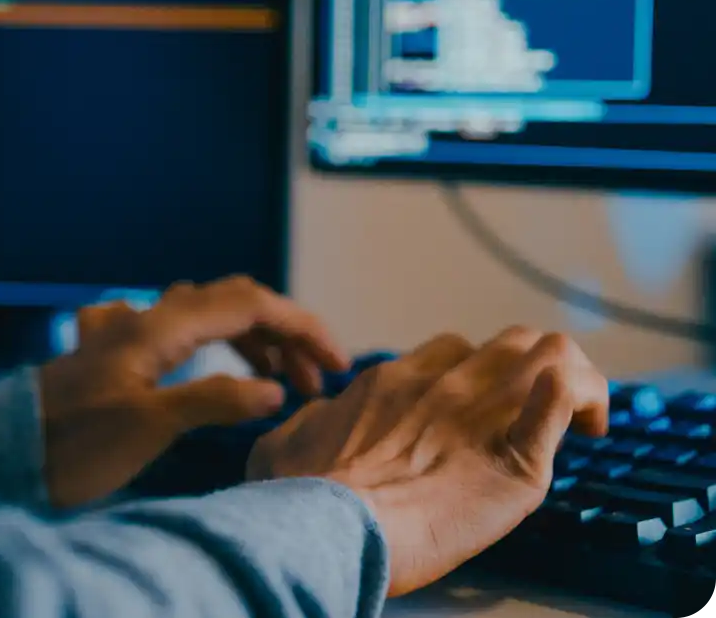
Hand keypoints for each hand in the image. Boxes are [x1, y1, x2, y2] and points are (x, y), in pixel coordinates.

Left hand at [38, 276, 350, 508]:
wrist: (1, 456)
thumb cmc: (70, 444)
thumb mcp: (148, 425)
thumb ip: (213, 399)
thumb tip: (274, 389)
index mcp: (159, 326)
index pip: (249, 305)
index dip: (302, 327)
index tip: (338, 363)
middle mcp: (146, 317)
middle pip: (233, 303)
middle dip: (283, 334)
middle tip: (316, 379)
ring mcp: (127, 331)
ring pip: (207, 317)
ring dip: (251, 342)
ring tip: (283, 381)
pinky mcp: (115, 352)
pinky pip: (179, 332)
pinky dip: (215, 347)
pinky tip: (220, 368)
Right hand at [247, 327, 608, 596]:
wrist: (331, 526)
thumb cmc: (302, 494)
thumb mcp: (280, 444)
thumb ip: (308, 422)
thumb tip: (320, 418)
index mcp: (392, 382)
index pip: (452, 350)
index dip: (474, 371)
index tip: (479, 404)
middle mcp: (442, 386)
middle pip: (509, 342)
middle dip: (530, 367)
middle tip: (535, 405)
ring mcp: (481, 415)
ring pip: (549, 354)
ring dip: (573, 375)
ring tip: (580, 415)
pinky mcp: (515, 461)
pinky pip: (563, 402)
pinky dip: (583, 401)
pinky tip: (588, 424)